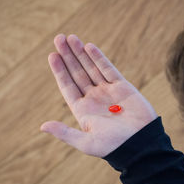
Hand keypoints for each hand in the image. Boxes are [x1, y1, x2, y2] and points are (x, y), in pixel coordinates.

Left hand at [41, 34, 157, 157]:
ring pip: (91, 68)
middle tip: (58, 38)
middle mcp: (94, 98)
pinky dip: (99, 58)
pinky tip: (89, 47)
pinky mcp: (123, 87)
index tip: (52, 56)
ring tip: (71, 38)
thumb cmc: (114, 146)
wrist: (141, 143)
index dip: (60, 71)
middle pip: (78, 73)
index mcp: (83, 110)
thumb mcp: (86, 142)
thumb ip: (65, 132)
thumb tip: (42, 126)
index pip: (68, 86)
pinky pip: (108, 69)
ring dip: (81, 53)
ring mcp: (108, 91)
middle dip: (68, 56)